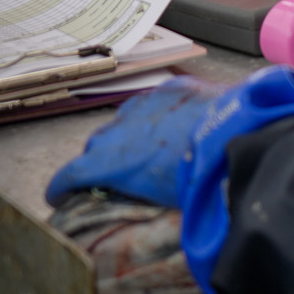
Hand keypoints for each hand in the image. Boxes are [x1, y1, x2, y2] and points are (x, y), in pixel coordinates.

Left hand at [46, 68, 293, 293]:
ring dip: (102, 162)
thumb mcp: (259, 110)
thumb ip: (266, 105)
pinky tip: (59, 194)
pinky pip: (75, 172)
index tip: (159, 145)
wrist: (237, 142)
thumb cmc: (253, 129)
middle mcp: (149, 105)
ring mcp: (126, 131)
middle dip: (124, 144)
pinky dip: (65, 184)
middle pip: (124, 124)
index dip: (154, 130)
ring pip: (101, 146)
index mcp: (183, 91)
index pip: (155, 108)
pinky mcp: (108, 161)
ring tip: (101, 181)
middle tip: (132, 167)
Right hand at [46, 79, 217, 207]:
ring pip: (124, 119)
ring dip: (127, 134)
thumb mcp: (158, 201)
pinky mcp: (174, 88)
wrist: (235, 136)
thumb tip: (138, 205)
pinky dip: (155, 115)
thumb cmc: (198, 177)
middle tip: (110, 176)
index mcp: (111, 161)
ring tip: (143, 149)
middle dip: (99, 160)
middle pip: (97, 144)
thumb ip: (137, 197)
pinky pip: (155, 102)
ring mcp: (147, 102)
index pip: (71, 173)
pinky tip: (170, 124)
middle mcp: (121, 127)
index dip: (61, 187)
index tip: (58, 196)